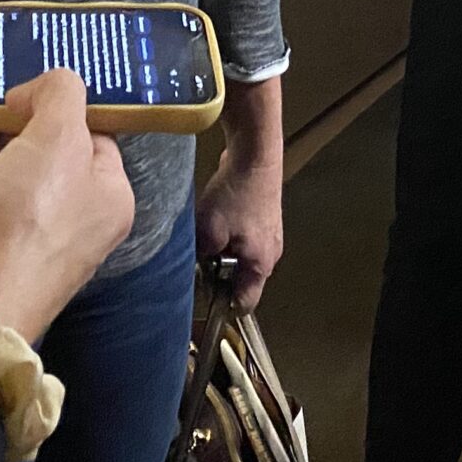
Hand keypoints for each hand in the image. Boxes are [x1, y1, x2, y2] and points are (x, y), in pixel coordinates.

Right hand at [0, 71, 134, 343]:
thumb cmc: (30, 220)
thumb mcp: (61, 138)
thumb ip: (59, 95)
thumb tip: (36, 91)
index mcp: (106, 200)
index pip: (96, 139)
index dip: (68, 106)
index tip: (36, 77)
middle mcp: (66, 224)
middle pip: (41, 154)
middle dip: (13, 116)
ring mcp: (14, 241)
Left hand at [196, 144, 285, 308]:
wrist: (255, 154)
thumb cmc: (236, 194)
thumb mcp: (208, 230)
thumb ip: (199, 256)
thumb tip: (192, 267)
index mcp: (260, 264)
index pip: (244, 303)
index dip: (222, 306)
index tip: (203, 299)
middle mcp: (269, 254)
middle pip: (241, 280)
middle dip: (218, 275)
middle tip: (197, 261)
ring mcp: (268, 236)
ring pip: (240, 258)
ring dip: (221, 252)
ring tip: (206, 235)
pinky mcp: (262, 219)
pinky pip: (242, 239)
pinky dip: (228, 235)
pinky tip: (215, 218)